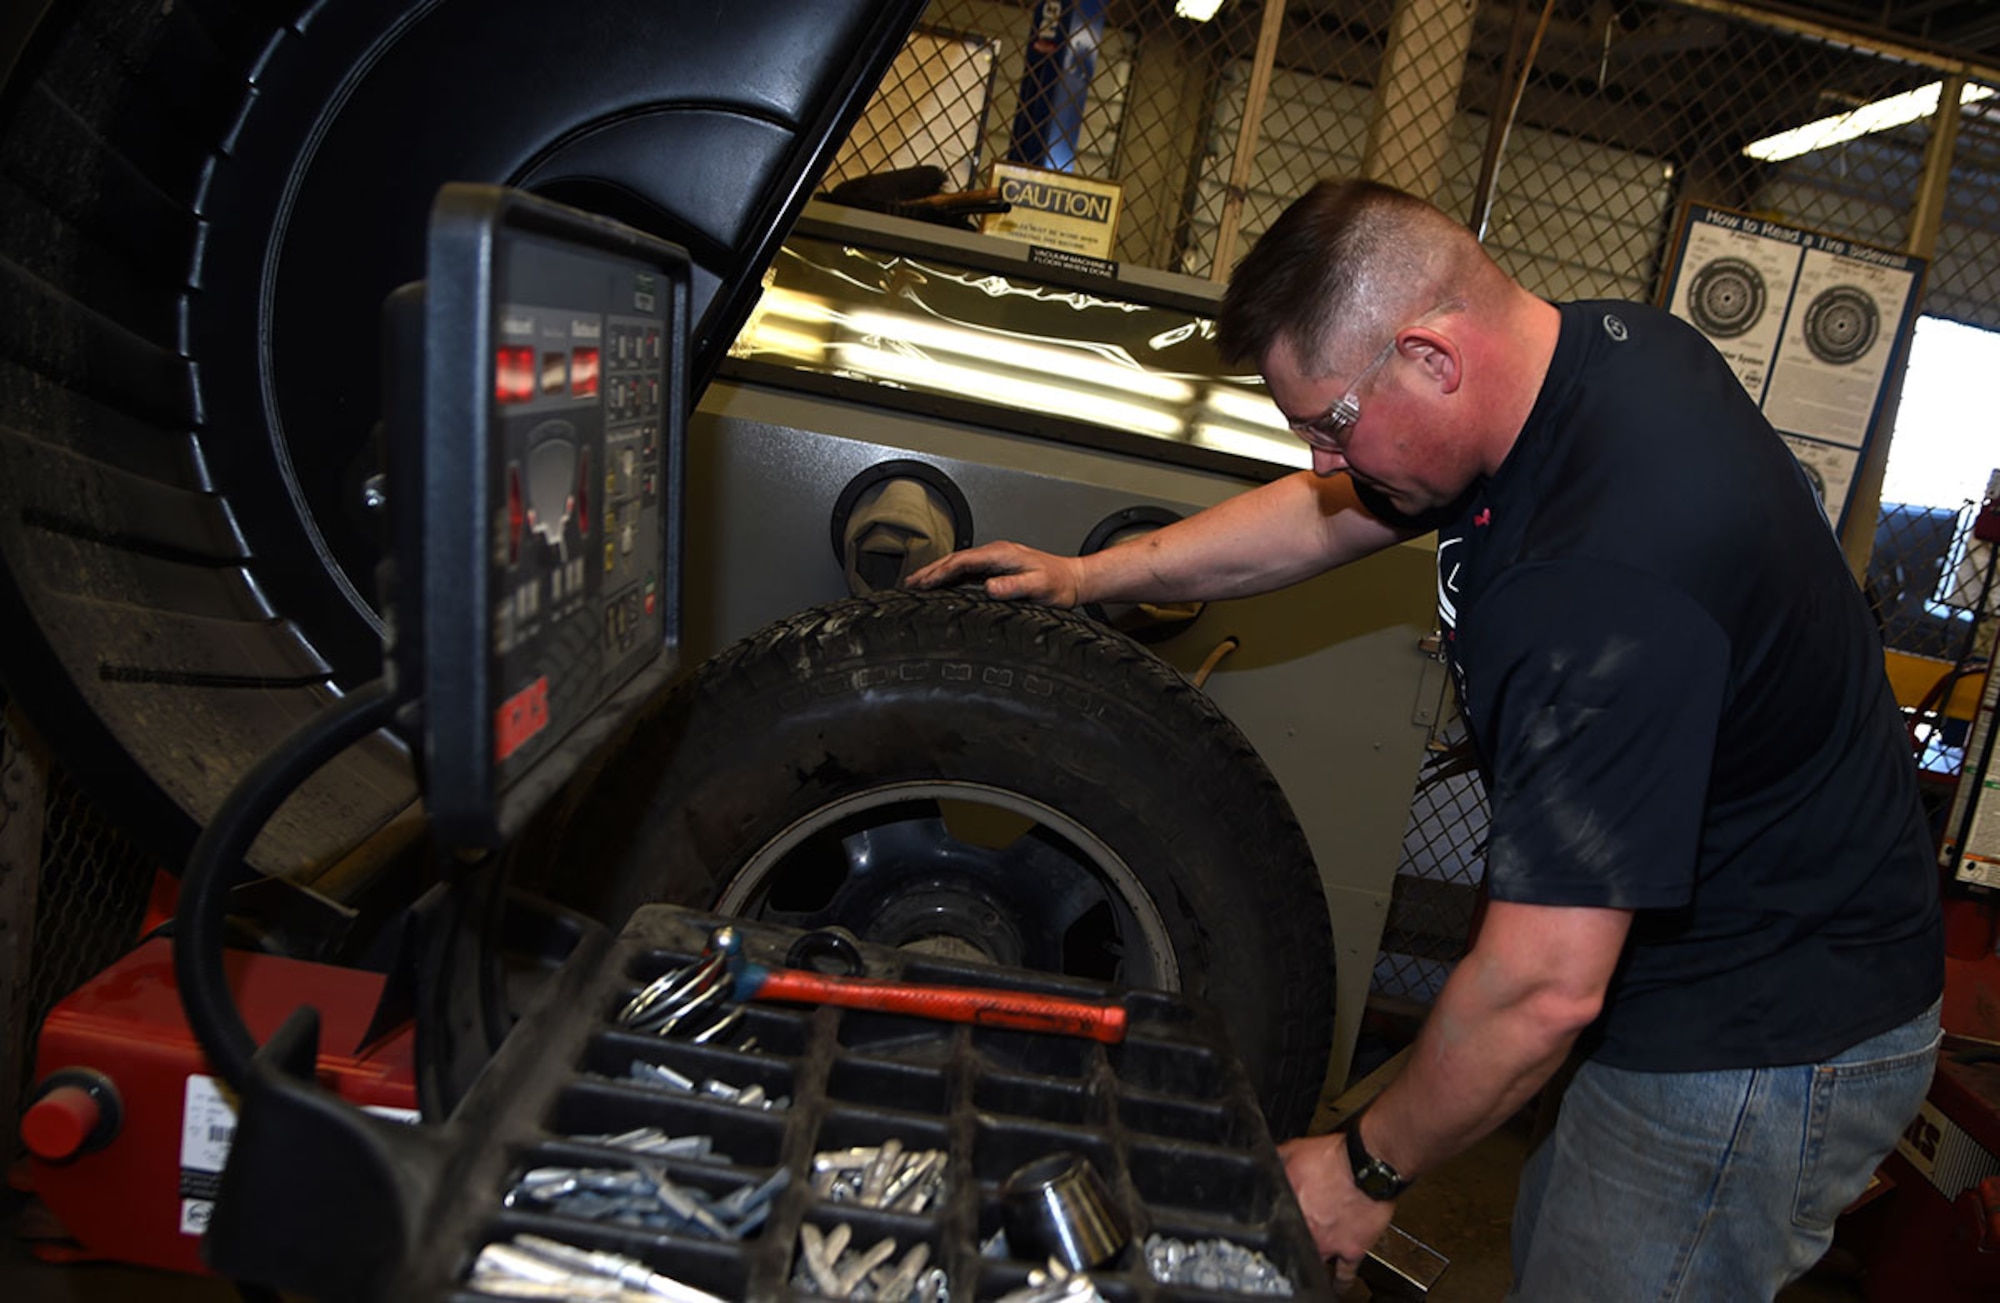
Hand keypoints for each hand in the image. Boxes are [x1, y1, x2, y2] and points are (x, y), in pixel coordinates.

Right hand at [901, 541, 1086, 607]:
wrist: (1074, 579)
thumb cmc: (1059, 584)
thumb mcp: (1038, 586)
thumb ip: (1014, 586)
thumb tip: (989, 587)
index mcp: (1001, 554)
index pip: (961, 561)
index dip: (939, 572)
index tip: (922, 583)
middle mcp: (996, 553)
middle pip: (954, 560)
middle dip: (930, 571)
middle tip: (908, 584)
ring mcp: (996, 560)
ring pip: (958, 565)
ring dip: (937, 574)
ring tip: (916, 586)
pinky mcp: (997, 568)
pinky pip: (967, 572)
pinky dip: (950, 578)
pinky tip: (942, 587)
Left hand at [1278, 1132, 1396, 1287]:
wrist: (1368, 1167)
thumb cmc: (1334, 1158)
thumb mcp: (1295, 1150)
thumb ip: (1279, 1160)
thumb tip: (1265, 1159)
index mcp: (1290, 1207)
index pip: (1274, 1219)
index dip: (1274, 1220)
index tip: (1274, 1223)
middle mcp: (1307, 1229)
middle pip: (1293, 1242)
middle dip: (1293, 1239)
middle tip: (1293, 1239)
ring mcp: (1329, 1243)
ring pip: (1314, 1259)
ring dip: (1311, 1258)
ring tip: (1305, 1267)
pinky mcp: (1352, 1250)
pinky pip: (1344, 1274)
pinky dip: (1339, 1283)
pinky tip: (1335, 1287)